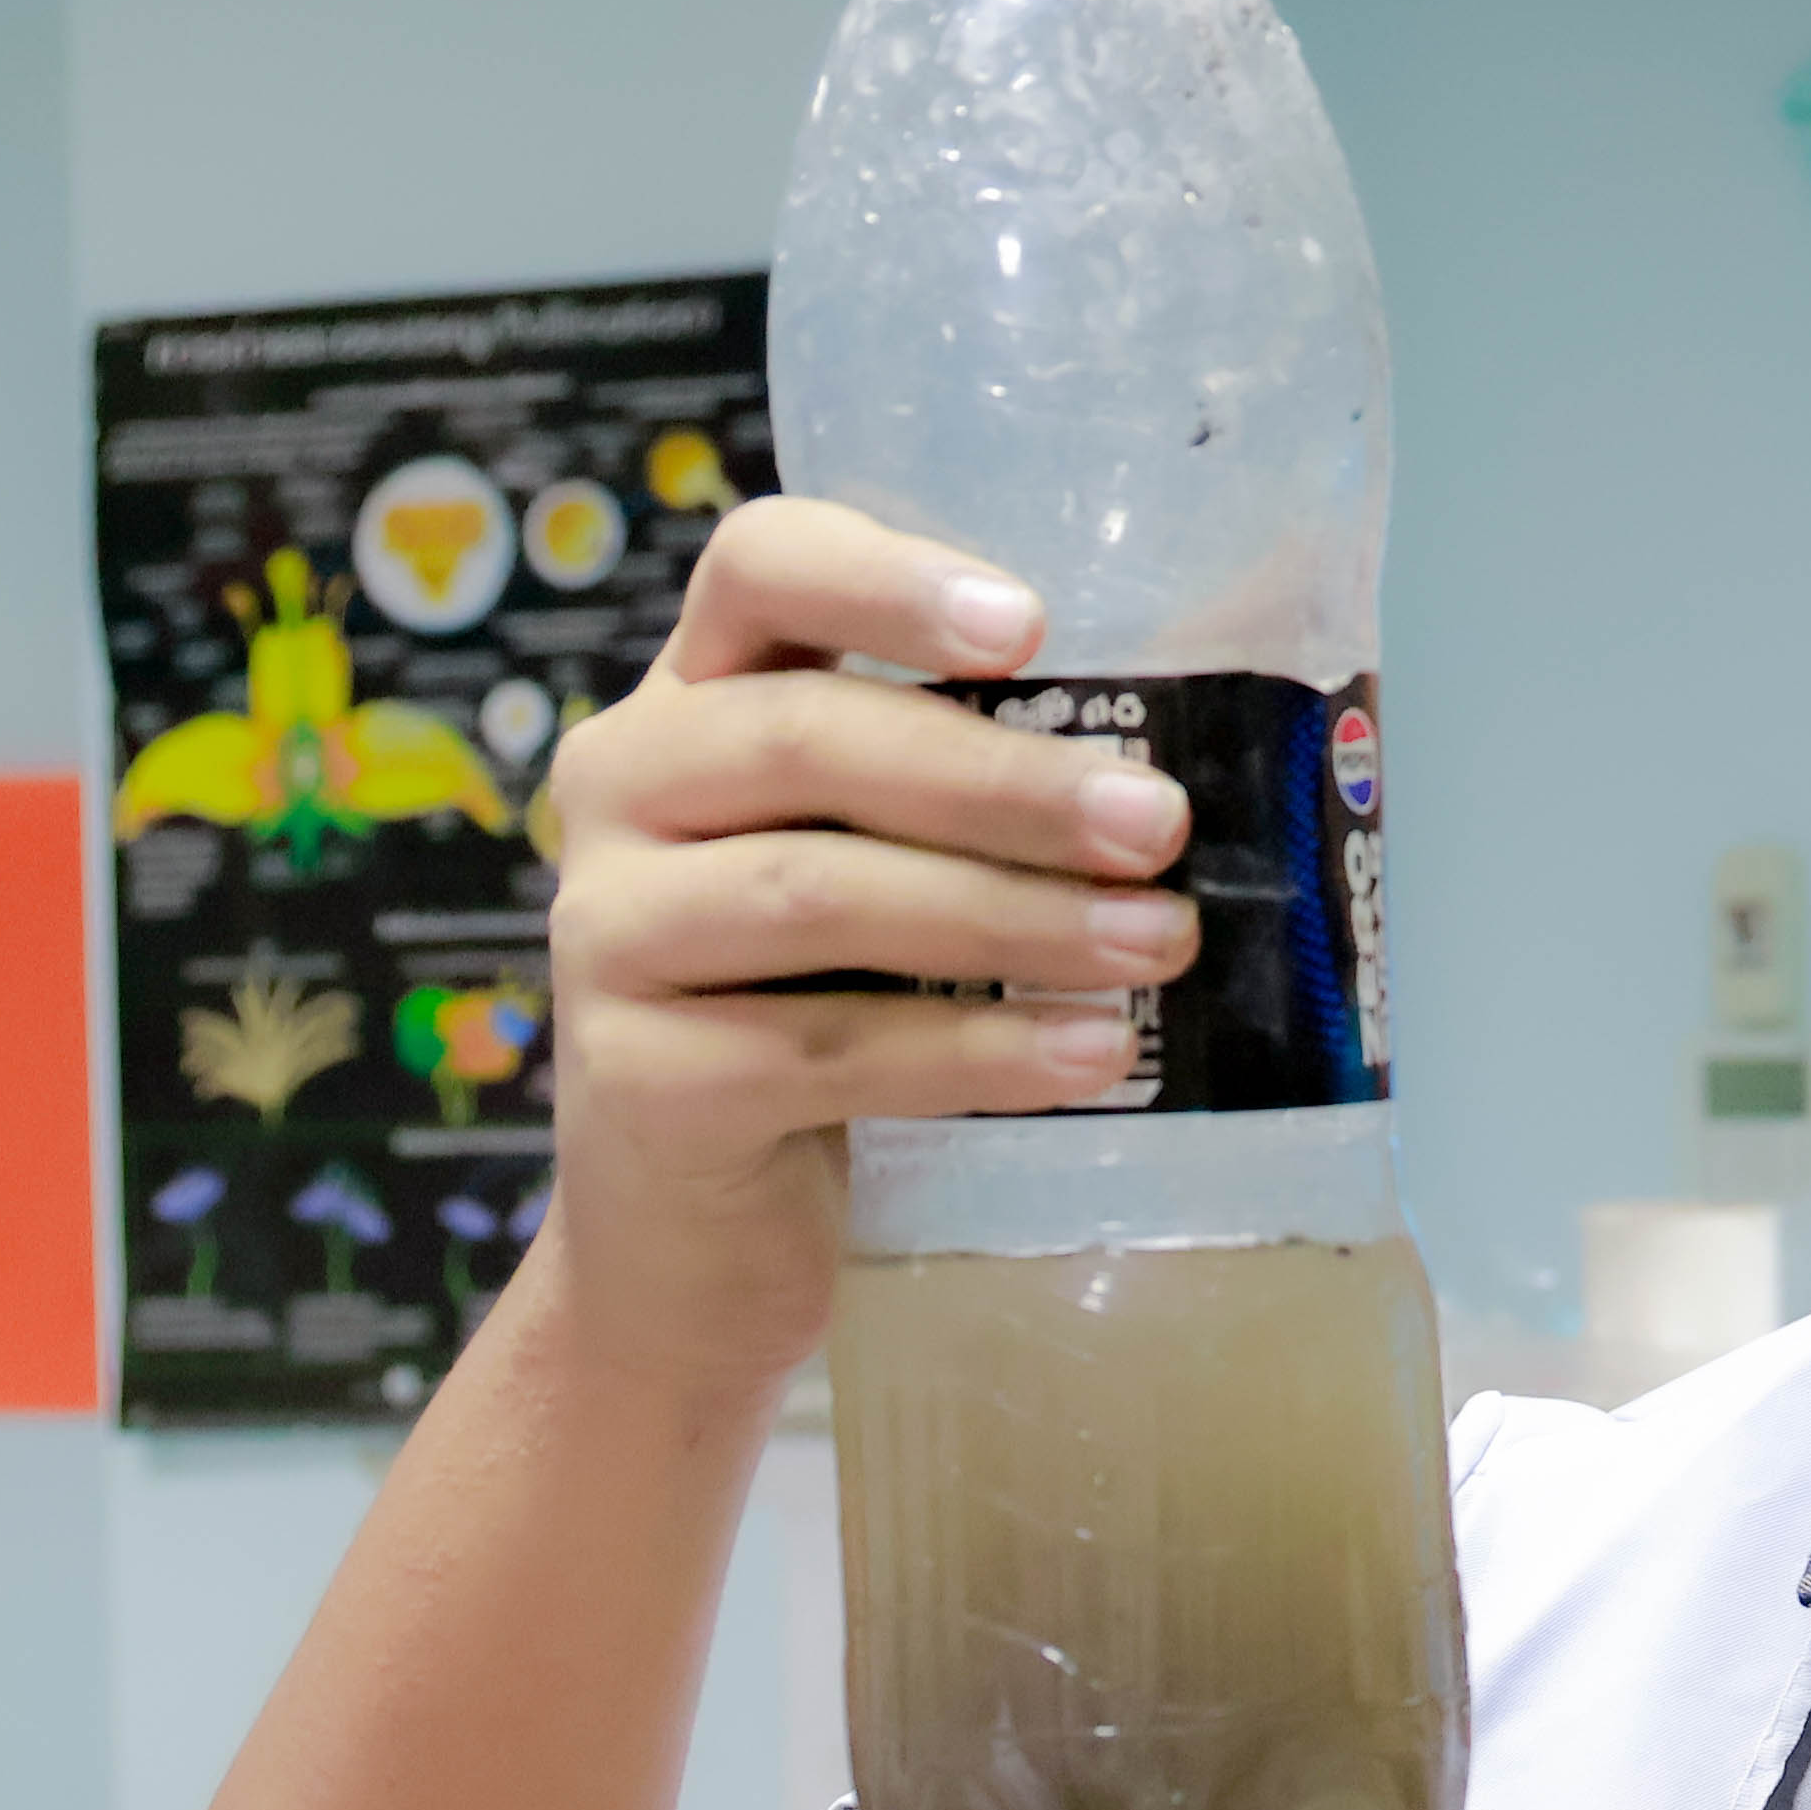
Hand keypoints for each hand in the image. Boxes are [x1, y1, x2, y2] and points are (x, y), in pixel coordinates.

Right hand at [533, 498, 1196, 1392]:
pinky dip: (977, 1052)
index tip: (1032, 628)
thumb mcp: (880, 871)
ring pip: (819, 893)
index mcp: (691, 701)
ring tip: (1158, 946)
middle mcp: (622, 791)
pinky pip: (825, 1047)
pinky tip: (1090, 1052)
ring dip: (1011, 918)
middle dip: (1004, 783)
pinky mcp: (635, 1081)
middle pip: (807, 738)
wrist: (693, 1240)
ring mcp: (607, 935)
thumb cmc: (822, 1012)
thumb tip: (1202, 736)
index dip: (888, 578)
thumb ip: (971, 792)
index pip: (759, 569)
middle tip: (1159, 827)